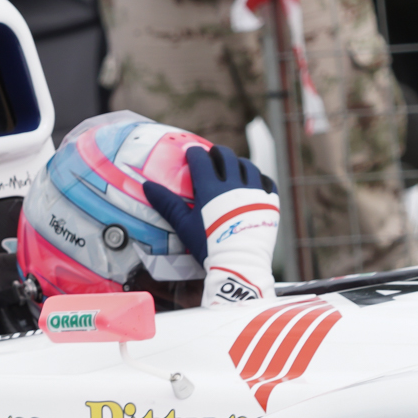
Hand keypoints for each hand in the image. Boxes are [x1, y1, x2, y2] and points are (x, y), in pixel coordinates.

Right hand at [144, 143, 280, 304]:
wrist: (238, 264)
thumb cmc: (208, 245)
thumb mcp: (184, 225)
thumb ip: (167, 204)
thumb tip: (147, 186)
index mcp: (210, 187)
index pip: (201, 158)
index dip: (195, 153)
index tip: (191, 153)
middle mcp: (234, 184)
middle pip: (226, 156)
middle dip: (216, 153)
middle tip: (211, 157)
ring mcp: (255, 192)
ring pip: (248, 166)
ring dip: (238, 164)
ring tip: (233, 169)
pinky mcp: (270, 203)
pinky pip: (267, 181)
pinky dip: (260, 179)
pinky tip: (254, 183)